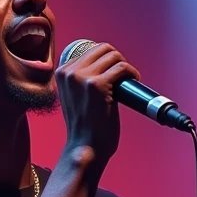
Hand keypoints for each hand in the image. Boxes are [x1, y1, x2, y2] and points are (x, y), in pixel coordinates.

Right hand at [56, 42, 140, 171]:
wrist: (85, 148)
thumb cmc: (84, 127)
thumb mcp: (73, 96)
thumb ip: (80, 79)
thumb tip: (103, 63)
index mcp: (62, 73)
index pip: (89, 51)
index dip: (106, 60)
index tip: (113, 72)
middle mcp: (69, 72)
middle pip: (102, 49)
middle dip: (116, 59)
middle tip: (123, 75)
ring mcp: (83, 78)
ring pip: (113, 56)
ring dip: (125, 66)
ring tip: (129, 80)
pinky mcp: (98, 85)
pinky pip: (122, 67)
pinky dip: (132, 73)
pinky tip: (134, 80)